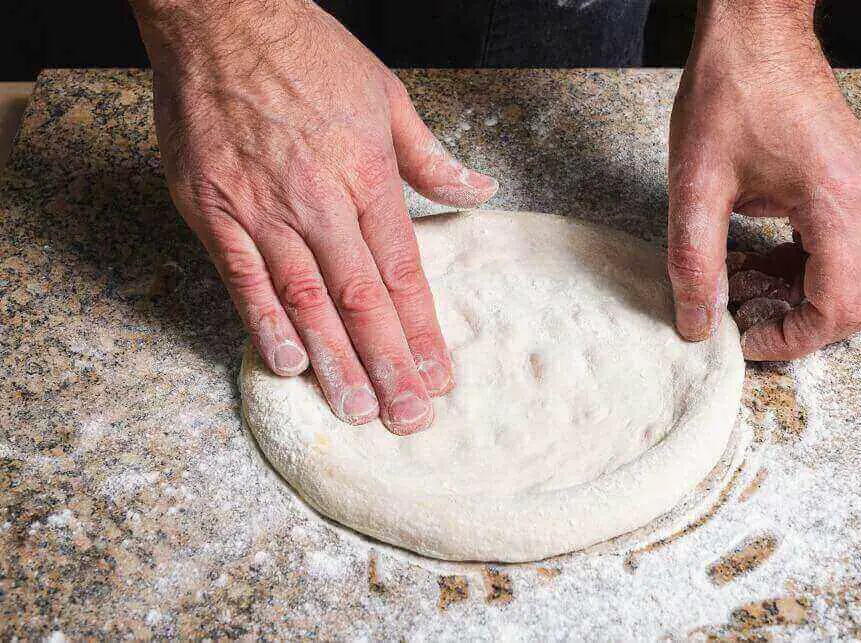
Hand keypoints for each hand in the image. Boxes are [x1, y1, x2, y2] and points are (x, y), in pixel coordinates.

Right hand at [133, 0, 497, 431]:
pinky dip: (264, 324)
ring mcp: (261, 208)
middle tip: (407, 417)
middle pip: (360, 299)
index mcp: (366, 176)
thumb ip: (431, 157)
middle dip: (387, 365)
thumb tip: (480, 190)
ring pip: (305, 300)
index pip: (402, 272)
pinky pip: (242, 278)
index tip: (438, 375)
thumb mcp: (387, 96)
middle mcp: (318, 200)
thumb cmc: (308, 54)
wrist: (223, 17)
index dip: (421, 331)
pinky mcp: (212, 209)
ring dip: (334, 360)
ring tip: (358, 409)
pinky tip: (288, 365)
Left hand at [666, 0, 860, 359]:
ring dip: (808, 294)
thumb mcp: (697, 183)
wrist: (753, 30)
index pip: (839, 306)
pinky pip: (850, 247)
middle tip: (753, 317)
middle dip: (810, 324)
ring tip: (746, 281)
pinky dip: (810, 265)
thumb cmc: (730, 91)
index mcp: (836, 201)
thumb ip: (694, 260)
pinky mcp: (855, 180)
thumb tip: (696, 323)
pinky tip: (759, 253)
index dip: (794, 338)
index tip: (747, 337)